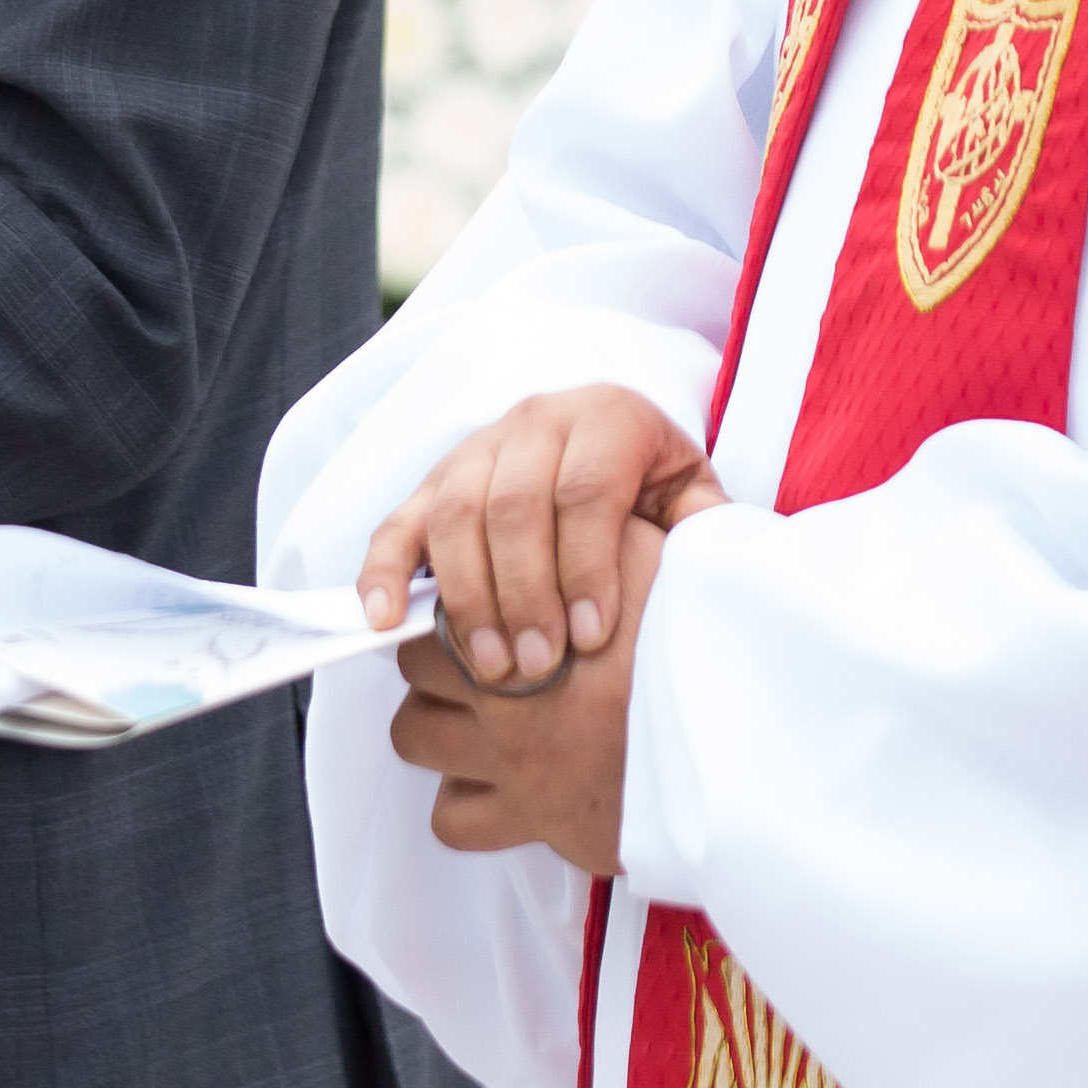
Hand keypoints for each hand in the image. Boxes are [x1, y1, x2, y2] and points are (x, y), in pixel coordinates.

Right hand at [360, 384, 733, 691]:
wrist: (611, 447)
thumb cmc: (657, 492)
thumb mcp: (692, 500)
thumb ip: (702, 530)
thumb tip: (703, 574)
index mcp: (608, 416)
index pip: (587, 488)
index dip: (587, 565)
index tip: (593, 639)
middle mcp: (538, 420)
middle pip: (515, 503)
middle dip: (525, 594)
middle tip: (538, 669)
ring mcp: (478, 447)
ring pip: (455, 513)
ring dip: (467, 598)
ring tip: (491, 670)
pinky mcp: (434, 481)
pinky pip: (400, 521)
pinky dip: (384, 571)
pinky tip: (385, 622)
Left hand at [389, 510, 671, 872]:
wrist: (735, 746)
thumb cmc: (697, 654)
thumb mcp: (658, 561)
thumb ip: (604, 536)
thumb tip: (587, 516)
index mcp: (528, 618)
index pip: (443, 597)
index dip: (456, 597)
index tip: (478, 606)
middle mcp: (505, 691)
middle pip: (415, 663)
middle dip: (438, 659)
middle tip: (477, 661)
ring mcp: (511, 761)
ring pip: (413, 736)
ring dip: (437, 727)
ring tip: (478, 722)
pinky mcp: (530, 822)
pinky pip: (452, 820)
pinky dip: (465, 804)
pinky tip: (500, 787)